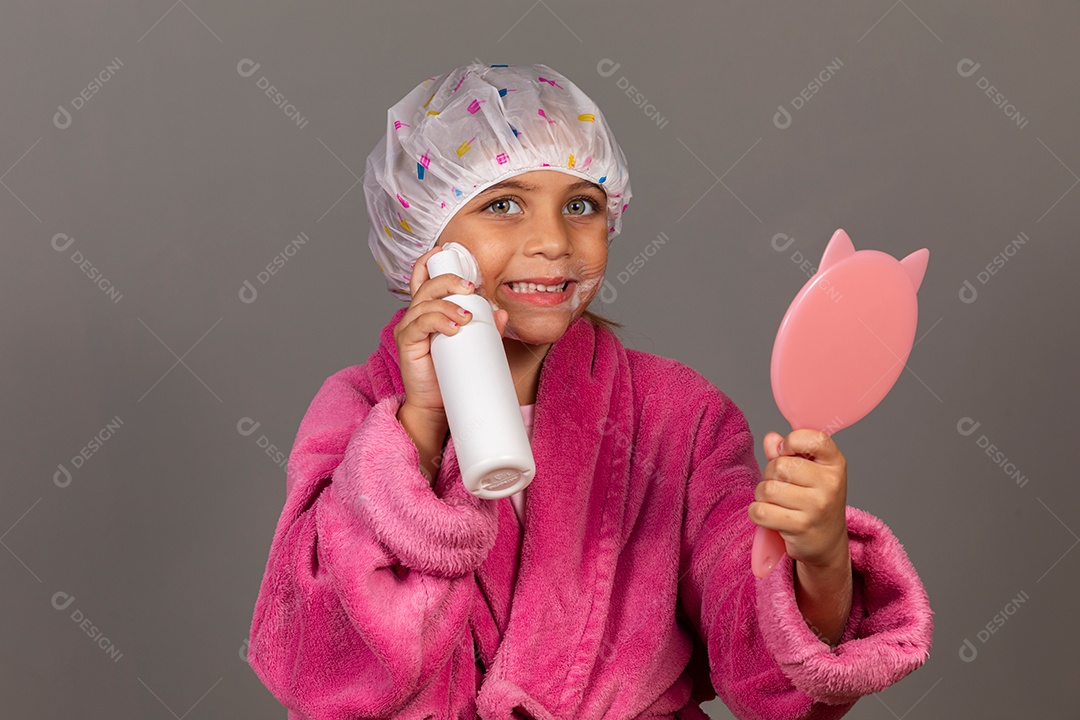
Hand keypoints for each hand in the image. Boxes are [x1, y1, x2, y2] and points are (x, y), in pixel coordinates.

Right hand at [394, 245, 509, 418]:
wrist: (436, 407)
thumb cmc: (451, 375)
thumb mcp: (473, 347)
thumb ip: (487, 330)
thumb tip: (503, 314)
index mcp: (429, 311)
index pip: (424, 279)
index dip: (431, 262)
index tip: (447, 252)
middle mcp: (415, 315)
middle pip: (427, 286)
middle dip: (449, 281)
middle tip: (470, 288)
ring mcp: (409, 328)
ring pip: (425, 304)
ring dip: (448, 305)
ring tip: (466, 317)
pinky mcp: (407, 343)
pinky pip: (418, 324)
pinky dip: (436, 321)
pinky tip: (453, 326)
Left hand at [748, 429, 849, 569]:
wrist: (827, 541)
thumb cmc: (814, 500)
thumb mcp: (808, 472)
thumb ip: (787, 452)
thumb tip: (771, 439)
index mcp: (835, 463)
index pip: (814, 439)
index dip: (792, 441)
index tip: (786, 451)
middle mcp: (830, 483)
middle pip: (780, 466)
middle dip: (770, 474)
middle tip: (781, 486)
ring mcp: (817, 506)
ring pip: (768, 489)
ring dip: (762, 495)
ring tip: (776, 501)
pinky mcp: (801, 526)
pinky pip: (760, 511)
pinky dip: (757, 512)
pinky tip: (770, 515)